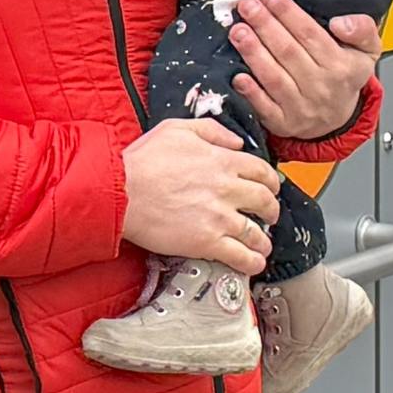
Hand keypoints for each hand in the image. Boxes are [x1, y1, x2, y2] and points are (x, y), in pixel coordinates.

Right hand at [121, 117, 278, 268]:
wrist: (119, 191)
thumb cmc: (142, 161)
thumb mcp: (176, 129)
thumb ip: (211, 130)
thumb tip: (236, 141)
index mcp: (222, 161)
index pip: (262, 171)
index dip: (271, 181)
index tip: (271, 187)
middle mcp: (227, 189)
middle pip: (265, 201)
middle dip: (272, 210)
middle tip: (270, 215)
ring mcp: (219, 218)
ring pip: (257, 232)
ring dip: (264, 240)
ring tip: (263, 245)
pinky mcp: (207, 242)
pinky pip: (240, 256)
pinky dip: (252, 262)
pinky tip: (254, 263)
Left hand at [227, 0, 377, 144]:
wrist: (337, 118)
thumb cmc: (346, 76)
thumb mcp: (367, 50)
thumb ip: (362, 29)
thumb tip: (340, 24)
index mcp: (342, 67)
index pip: (310, 34)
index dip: (287, 13)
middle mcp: (321, 87)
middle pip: (288, 51)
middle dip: (264, 25)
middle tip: (247, 6)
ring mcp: (301, 107)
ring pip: (274, 77)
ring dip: (253, 53)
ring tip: (238, 31)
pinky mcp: (283, 123)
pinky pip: (264, 108)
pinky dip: (251, 92)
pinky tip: (238, 76)